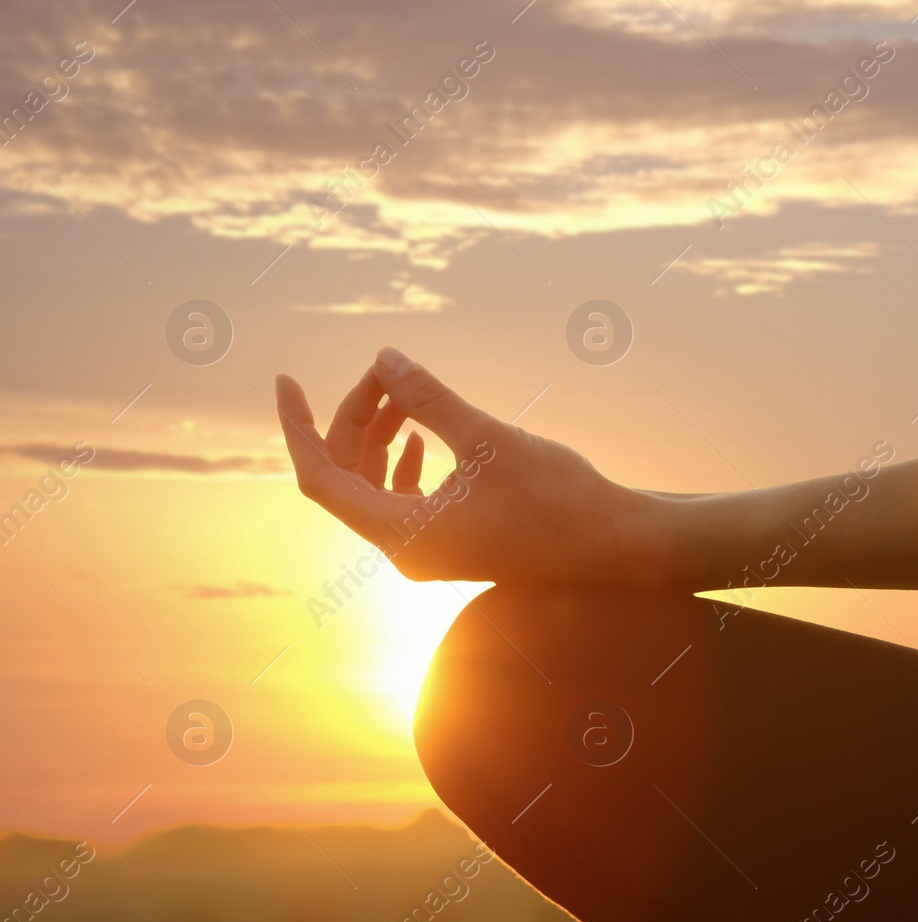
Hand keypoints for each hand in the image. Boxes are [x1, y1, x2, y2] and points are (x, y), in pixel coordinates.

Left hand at [275, 348, 663, 584]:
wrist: (615, 545)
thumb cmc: (558, 499)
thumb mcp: (488, 439)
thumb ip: (430, 399)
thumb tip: (385, 358)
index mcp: (402, 533)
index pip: (320, 478)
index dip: (297, 427)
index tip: (285, 382)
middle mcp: (405, 549)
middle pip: (348, 476)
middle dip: (356, 418)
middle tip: (385, 370)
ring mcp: (427, 549)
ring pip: (376, 486)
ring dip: (381, 436)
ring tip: (403, 390)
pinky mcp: (452, 542)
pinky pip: (404, 500)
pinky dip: (403, 462)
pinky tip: (419, 433)